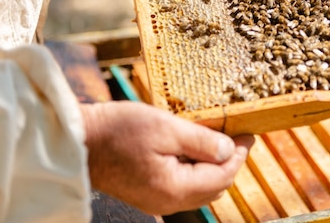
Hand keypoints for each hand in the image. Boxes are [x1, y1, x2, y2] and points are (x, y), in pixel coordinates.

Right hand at [80, 101, 253, 214]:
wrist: (79, 141)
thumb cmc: (119, 131)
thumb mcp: (166, 128)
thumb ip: (202, 142)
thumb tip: (229, 151)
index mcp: (175, 188)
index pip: (223, 176)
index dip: (239, 155)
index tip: (249, 135)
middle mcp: (168, 201)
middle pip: (214, 186)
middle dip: (229, 162)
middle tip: (236, 136)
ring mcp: (157, 200)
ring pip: (200, 188)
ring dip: (213, 166)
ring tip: (217, 139)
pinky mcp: (147, 193)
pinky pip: (183, 185)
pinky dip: (195, 169)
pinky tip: (193, 148)